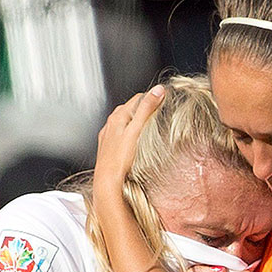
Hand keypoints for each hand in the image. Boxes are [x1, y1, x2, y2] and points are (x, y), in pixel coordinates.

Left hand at [92, 86, 165, 207]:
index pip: (138, 98)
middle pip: (131, 109)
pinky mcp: (109, 147)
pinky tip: (136, 142)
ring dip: (138, 121)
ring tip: (151, 128)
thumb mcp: (137, 130)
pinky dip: (131, 133)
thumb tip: (157, 90)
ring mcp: (109, 135)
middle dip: (146, 109)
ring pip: (126, 122)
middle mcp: (111, 124)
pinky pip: (122, 134)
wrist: (107, 181)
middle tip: (161, 114)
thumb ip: (147, 109)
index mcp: (118, 116)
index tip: (164, 102)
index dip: (152, 98)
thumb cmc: (120, 159)